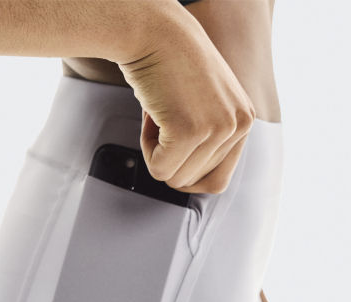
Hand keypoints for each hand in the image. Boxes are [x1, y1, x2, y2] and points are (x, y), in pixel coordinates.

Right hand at [118, 1, 254, 193]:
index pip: (217, 180)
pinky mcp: (190, 130)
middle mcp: (239, 125)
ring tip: (160, 116)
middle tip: (166, 120)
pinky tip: (151, 116)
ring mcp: (217, 128)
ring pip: (175, 178)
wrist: (152, 29)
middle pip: (193, 181)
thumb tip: (188, 180)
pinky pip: (159, 169)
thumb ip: (210, 139)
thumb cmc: (170, 62)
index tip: (176, 141)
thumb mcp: (206, 104)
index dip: (187, 166)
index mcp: (244, 120)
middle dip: (170, 156)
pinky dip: (146, 148)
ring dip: (157, 152)